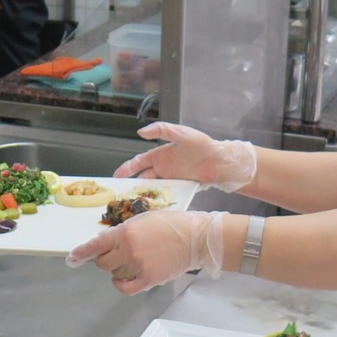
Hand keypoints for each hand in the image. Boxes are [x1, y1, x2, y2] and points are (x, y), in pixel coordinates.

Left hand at [65, 210, 226, 294]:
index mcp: (125, 232)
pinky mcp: (148, 279)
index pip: (96, 244)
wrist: (195, 238)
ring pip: (114, 274)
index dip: (81, 253)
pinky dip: (120, 285)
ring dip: (118, 270)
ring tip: (133, 261)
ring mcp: (137, 266)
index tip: (71, 259)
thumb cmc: (171, 225)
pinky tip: (123, 279)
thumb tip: (106, 244)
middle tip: (116, 256)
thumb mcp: (142, 220)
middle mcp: (128, 249)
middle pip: (102, 263)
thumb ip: (122, 232)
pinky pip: (125, 288)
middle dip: (105, 259)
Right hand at [114, 121, 256, 192]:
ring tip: (135, 203)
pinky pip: (165, 194)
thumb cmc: (201, 144)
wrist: (219, 161)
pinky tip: (152, 206)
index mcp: (159, 155)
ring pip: (152, 188)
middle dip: (132, 185)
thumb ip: (161, 130)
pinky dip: (158, 200)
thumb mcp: (180, 133)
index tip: (116, 177)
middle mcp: (163, 168)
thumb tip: (140, 132)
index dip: (126, 169)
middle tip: (121, 194)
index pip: (138, 162)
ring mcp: (170, 179)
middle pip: (142, 178)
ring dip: (144, 194)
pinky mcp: (179, 188)